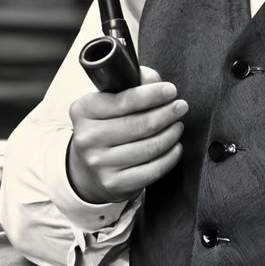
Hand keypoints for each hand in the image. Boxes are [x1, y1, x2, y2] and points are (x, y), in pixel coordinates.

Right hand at [66, 65, 186, 204]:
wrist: (86, 170)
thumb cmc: (103, 128)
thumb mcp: (107, 102)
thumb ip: (131, 85)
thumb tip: (155, 82)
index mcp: (83, 111)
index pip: (123, 101)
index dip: (152, 94)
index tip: (171, 90)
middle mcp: (88, 138)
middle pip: (140, 124)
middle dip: (167, 113)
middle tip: (181, 107)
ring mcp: (100, 164)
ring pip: (149, 147)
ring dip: (171, 134)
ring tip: (178, 125)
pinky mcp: (115, 183)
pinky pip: (152, 170)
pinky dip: (170, 157)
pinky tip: (176, 147)